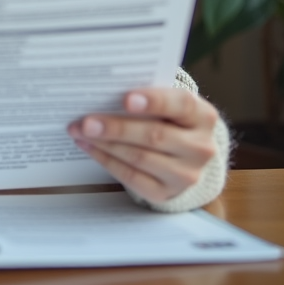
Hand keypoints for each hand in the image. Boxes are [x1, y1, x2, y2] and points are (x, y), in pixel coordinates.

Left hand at [67, 88, 218, 204]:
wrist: (183, 155)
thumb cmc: (168, 119)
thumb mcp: (168, 105)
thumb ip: (146, 98)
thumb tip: (104, 92)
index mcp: (203, 117)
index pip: (182, 105)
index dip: (154, 101)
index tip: (126, 98)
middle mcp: (201, 148)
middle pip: (155, 135)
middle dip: (116, 127)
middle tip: (86, 121)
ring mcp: (186, 174)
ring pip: (139, 157)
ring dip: (105, 144)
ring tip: (80, 131)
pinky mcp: (167, 192)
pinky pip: (131, 177)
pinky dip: (106, 160)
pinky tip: (89, 147)